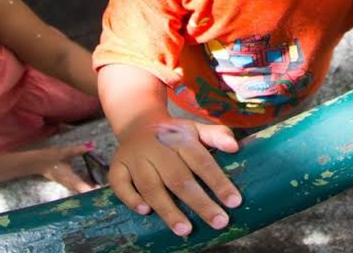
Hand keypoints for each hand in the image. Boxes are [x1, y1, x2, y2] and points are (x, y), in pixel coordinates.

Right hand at [38, 143, 100, 193]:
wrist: (39, 163)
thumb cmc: (51, 158)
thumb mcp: (65, 152)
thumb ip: (78, 150)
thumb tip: (90, 146)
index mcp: (70, 179)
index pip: (84, 188)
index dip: (94, 190)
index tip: (103, 189)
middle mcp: (70, 184)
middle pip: (85, 192)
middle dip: (96, 191)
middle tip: (107, 187)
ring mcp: (69, 185)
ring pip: (82, 190)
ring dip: (91, 189)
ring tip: (103, 185)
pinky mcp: (68, 183)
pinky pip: (80, 186)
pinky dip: (87, 185)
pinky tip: (93, 180)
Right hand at [110, 117, 240, 235]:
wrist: (137, 123)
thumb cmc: (173, 134)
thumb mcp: (195, 129)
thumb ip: (217, 135)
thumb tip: (235, 147)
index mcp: (179, 138)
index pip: (201, 161)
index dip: (218, 182)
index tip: (234, 202)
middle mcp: (156, 148)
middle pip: (178, 178)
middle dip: (200, 203)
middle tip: (219, 222)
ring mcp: (134, 158)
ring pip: (151, 186)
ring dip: (167, 209)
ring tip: (185, 230)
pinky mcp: (117, 167)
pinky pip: (120, 185)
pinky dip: (131, 199)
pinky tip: (145, 212)